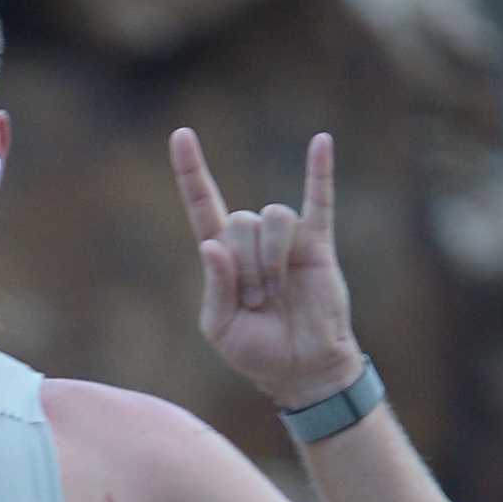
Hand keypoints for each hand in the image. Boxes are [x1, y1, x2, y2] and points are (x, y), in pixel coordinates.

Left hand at [170, 126, 362, 413]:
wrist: (302, 367)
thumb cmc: (257, 351)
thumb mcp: (221, 328)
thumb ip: (214, 288)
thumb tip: (211, 243)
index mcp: (221, 259)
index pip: (203, 205)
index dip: (191, 172)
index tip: (180, 135)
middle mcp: (252, 242)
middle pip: (239, 221)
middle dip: (244, 264)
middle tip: (256, 301)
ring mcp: (285, 240)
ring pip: (272, 218)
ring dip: (270, 260)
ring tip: (276, 293)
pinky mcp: (317, 243)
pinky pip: (319, 200)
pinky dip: (319, 172)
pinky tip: (322, 142)